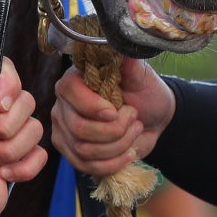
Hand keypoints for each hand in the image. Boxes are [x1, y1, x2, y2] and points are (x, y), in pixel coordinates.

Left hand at [0, 50, 45, 216]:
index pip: (8, 74)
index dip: (9, 88)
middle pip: (26, 102)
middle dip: (5, 127)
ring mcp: (12, 136)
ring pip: (35, 130)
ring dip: (10, 151)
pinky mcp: (24, 158)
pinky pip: (41, 155)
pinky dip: (21, 168)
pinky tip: (2, 173)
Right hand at [52, 58, 173, 176]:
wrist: (152, 120)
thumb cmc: (145, 94)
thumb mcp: (142, 78)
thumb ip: (131, 67)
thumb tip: (124, 49)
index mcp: (75, 79)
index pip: (70, 91)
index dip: (94, 106)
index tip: (117, 110)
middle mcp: (64, 105)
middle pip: (79, 128)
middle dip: (114, 130)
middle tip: (134, 118)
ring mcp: (65, 131)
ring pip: (85, 149)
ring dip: (118, 145)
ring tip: (134, 131)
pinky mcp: (72, 153)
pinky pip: (87, 167)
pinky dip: (114, 163)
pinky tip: (128, 153)